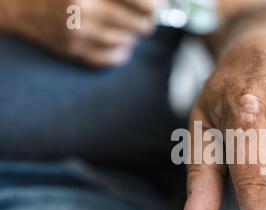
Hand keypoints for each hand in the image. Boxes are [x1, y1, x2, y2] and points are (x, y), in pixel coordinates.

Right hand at [0, 0, 160, 66]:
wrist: (21, 4)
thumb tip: (154, 3)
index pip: (145, 4)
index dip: (155, 5)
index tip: (155, 6)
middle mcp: (87, 10)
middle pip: (142, 25)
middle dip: (145, 20)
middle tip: (142, 16)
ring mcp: (81, 34)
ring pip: (130, 41)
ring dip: (130, 33)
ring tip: (121, 23)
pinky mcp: (76, 51)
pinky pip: (115, 58)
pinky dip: (120, 49)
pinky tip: (114, 39)